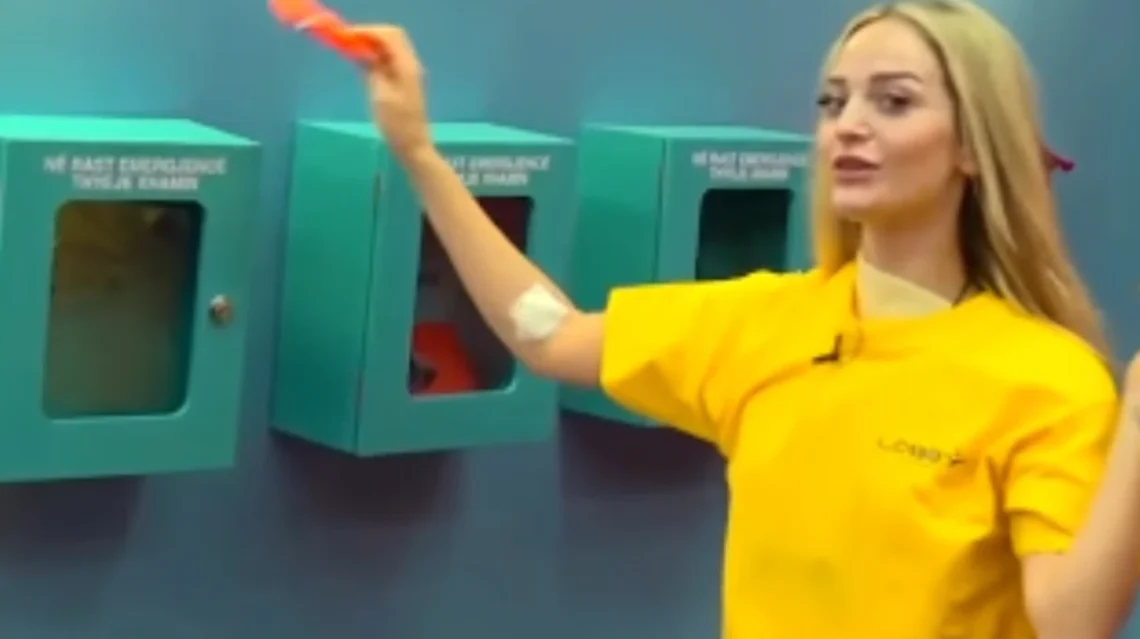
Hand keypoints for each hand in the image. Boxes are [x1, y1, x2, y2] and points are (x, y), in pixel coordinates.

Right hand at [351, 24, 431, 161]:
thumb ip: (372, 69)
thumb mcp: (380, 95)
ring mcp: (409, 73)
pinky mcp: (405, 82)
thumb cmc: (397, 125)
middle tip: (349, 42)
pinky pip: (390, 61)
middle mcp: (411, 65)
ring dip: (373, 46)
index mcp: (407, 66)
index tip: (347, 36)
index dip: (368, 32)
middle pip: (392, 38)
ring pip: (391, 48)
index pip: (390, 35)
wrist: (413, 146)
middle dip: (370, 36)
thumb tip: (362, 51)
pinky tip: (364, 64)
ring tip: (353, 51)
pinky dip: (377, 57)